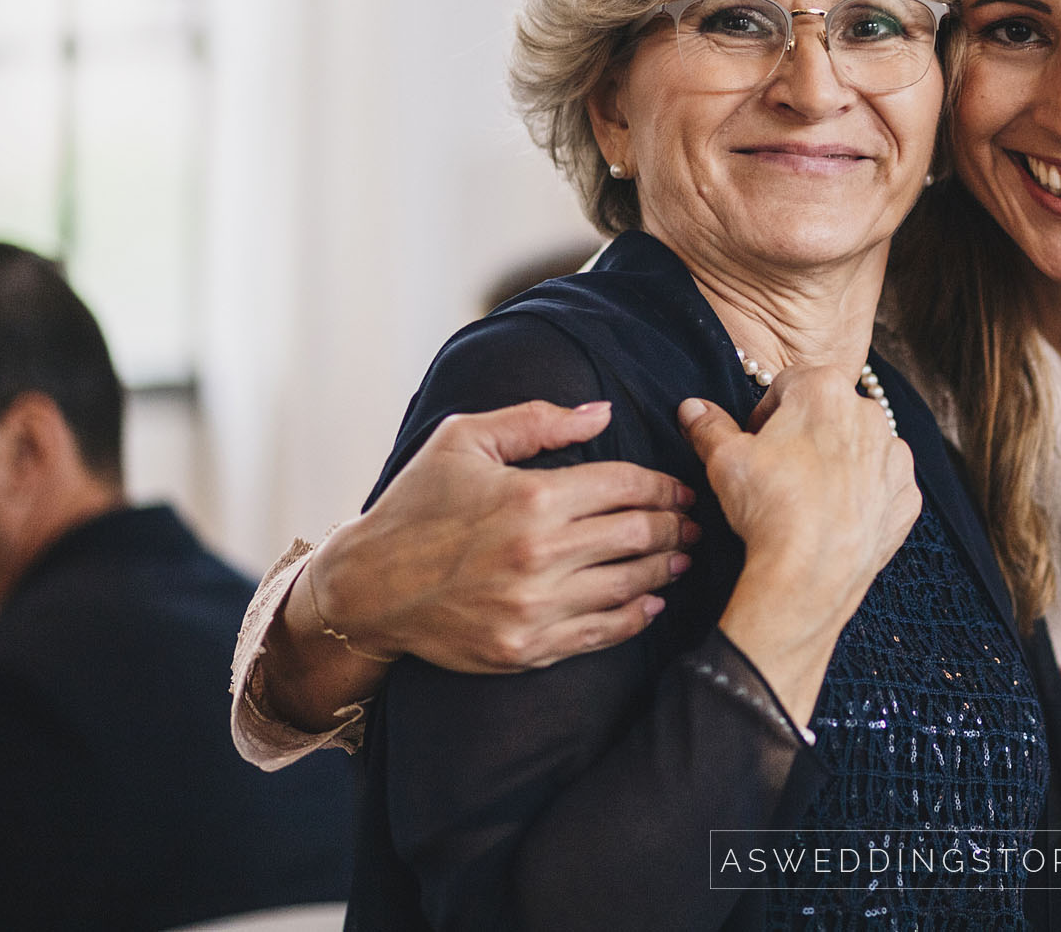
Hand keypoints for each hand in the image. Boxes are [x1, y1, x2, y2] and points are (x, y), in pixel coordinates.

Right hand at [313, 400, 697, 670]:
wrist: (366, 588)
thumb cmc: (416, 505)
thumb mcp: (464, 441)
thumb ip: (537, 421)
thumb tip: (603, 413)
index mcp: (531, 498)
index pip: (625, 485)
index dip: (663, 485)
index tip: (680, 488)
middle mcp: (539, 554)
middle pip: (637, 534)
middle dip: (674, 524)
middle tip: (694, 521)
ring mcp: (535, 607)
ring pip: (629, 585)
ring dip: (664, 568)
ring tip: (681, 556)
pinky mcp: (527, 648)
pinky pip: (601, 633)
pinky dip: (635, 617)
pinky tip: (651, 602)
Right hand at [680, 366, 919, 620]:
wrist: (811, 572)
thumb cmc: (769, 506)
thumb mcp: (724, 459)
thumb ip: (709, 426)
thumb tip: (693, 408)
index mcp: (825, 389)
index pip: (788, 385)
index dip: (765, 414)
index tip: (754, 441)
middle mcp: (869, 414)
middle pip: (828, 414)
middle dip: (804, 434)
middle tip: (778, 471)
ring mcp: (894, 457)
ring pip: (860, 448)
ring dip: (837, 462)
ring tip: (808, 497)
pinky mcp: (907, 496)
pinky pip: (883, 486)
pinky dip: (864, 496)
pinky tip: (837, 517)